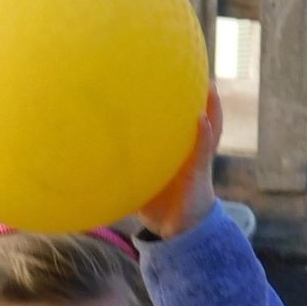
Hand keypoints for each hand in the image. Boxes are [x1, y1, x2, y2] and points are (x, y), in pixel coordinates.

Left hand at [137, 83, 221, 239]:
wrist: (176, 230)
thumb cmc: (157, 206)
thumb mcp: (140, 183)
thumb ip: (126, 170)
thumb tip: (93, 161)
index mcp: (178, 154)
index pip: (180, 125)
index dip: (179, 105)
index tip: (172, 81)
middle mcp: (190, 153)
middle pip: (200, 120)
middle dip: (203, 99)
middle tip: (201, 75)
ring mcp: (198, 161)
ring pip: (210, 130)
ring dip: (213, 109)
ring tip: (211, 88)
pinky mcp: (200, 173)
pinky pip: (204, 151)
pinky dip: (204, 134)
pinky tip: (201, 120)